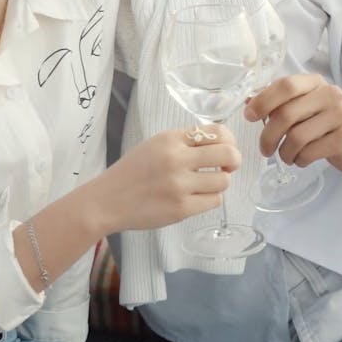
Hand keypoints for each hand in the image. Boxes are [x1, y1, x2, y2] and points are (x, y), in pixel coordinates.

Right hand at [94, 124, 240, 233]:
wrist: (107, 200)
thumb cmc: (133, 171)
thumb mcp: (155, 145)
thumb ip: (185, 141)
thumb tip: (221, 144)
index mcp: (170, 138)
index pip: (217, 132)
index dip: (230, 140)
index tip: (226, 148)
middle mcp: (176, 159)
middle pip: (228, 154)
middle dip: (234, 161)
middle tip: (227, 167)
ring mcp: (179, 185)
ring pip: (224, 180)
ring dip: (220, 182)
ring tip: (206, 184)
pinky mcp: (181, 209)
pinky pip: (214, 201)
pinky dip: (210, 198)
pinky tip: (196, 196)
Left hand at [244, 74, 341, 185]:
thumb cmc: (322, 123)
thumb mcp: (302, 108)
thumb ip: (277, 103)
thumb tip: (248, 102)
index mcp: (315, 83)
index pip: (285, 85)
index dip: (263, 101)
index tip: (249, 116)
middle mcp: (330, 94)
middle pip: (286, 114)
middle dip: (268, 135)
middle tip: (264, 149)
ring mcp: (341, 115)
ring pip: (296, 136)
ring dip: (284, 152)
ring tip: (286, 156)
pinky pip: (310, 152)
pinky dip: (299, 160)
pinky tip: (301, 159)